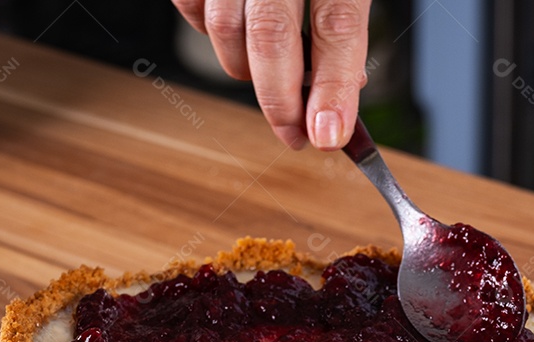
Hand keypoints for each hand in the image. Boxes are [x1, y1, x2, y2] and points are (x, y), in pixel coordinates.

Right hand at [172, 0, 370, 149]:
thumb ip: (345, 18)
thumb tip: (345, 90)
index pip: (336, 26)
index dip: (332, 88)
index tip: (328, 136)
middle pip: (271, 34)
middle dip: (280, 99)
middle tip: (296, 135)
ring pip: (222, 25)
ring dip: (245, 70)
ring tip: (269, 81)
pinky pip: (188, 4)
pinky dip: (207, 32)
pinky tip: (234, 35)